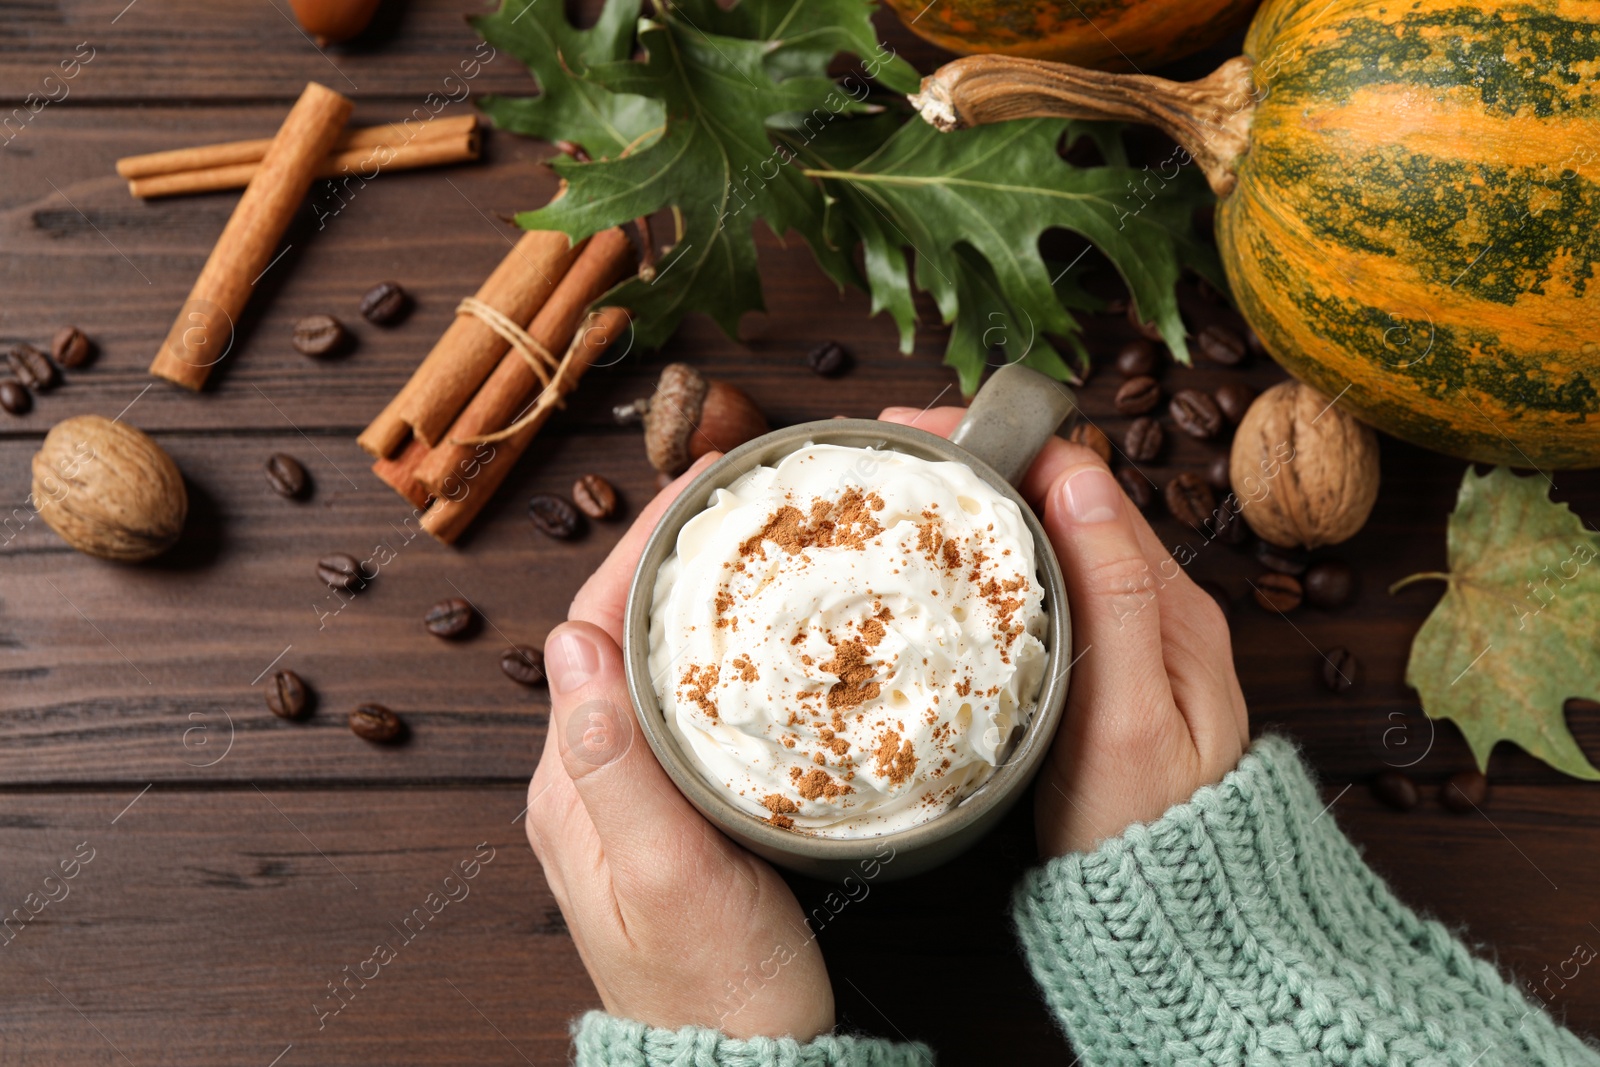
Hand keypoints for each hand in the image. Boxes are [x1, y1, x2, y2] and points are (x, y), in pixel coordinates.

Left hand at [526, 454, 833, 1040]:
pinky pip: (681, 703)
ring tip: (759, 542)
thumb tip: (571, 642)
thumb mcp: (667, 875)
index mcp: (570, 782)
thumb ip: (616, 764)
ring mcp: (627, 793)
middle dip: (673, 553)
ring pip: (653, 662)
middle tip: (744, 496)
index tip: (701, 484)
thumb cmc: (713, 988)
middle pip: (619, 631)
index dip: (642, 544)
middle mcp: (587, 776)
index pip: (593, 625)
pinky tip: (763, 636)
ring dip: (696, 594)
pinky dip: (716, 651)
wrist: (738, 1066)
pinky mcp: (670, 809)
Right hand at [878, 406, 1248, 857]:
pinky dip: (986, 560)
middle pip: (1058, 499)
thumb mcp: (1131, 716)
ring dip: (977, 503)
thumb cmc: (1149, 829)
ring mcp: (1119, 636)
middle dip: (978, 461)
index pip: (1083, 480)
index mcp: (1165, 602)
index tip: (925, 432)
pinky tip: (937, 564)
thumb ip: (1113, 596)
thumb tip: (1078, 476)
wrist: (1174, 915)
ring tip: (897, 491)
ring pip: (1043, 541)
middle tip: (888, 454)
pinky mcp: (1089, 670)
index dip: (1004, 441)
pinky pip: (1037, 590)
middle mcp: (1146, 605)